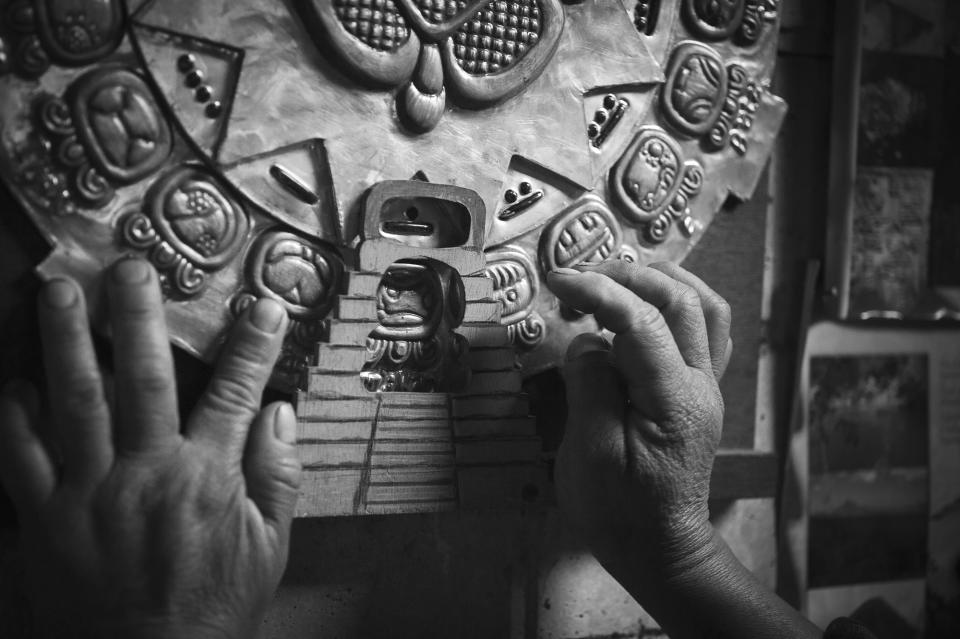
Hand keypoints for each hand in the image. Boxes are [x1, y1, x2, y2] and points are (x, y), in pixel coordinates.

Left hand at [0, 259, 300, 638]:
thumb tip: (281, 417)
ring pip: (74, 403)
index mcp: (206, 479)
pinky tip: (17, 381)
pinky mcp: (44, 520)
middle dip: (135, 317)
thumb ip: (277, 477)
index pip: (234, 395)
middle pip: (140, 380)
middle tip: (128, 268)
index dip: (251, 347)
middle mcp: (146, 475)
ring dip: (65, 343)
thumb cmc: (212, 607)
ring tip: (58, 292)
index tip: (261, 307)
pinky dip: (15, 415)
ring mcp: (88, 495)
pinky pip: (21, 457)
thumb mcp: (268, 548)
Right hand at [547, 261, 731, 577]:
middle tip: (579, 277)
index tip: (557, 282)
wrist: (658, 548)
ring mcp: (706, 385)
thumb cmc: (619, 511)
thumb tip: (588, 341)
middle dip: (628, 276)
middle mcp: (701, 385)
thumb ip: (590, 387)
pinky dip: (675, 303)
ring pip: (704, 307)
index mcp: (675, 401)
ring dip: (660, 280)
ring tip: (613, 276)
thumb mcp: (590, 456)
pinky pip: (704, 329)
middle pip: (682, 300)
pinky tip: (644, 303)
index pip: (642, 322)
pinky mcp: (698, 390)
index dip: (598, 291)